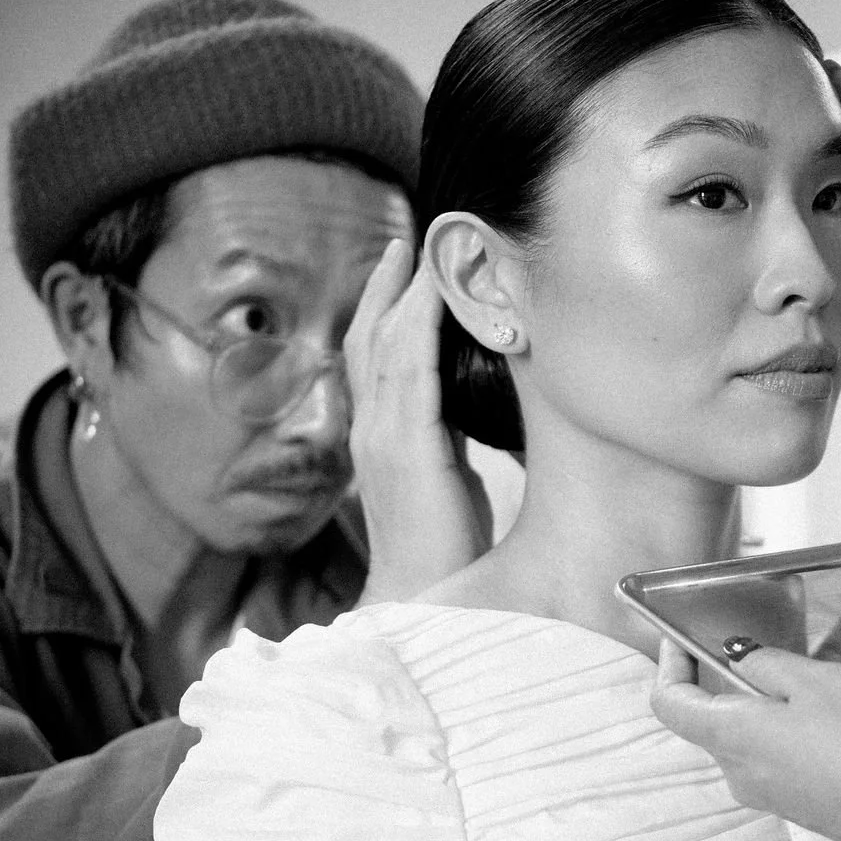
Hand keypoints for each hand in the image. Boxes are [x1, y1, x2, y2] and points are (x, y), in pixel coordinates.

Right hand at [345, 238, 492, 604]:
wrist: (420, 599)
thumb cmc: (441, 550)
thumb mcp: (447, 478)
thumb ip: (448, 438)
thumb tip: (471, 404)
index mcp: (380, 438)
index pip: (374, 360)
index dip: (383, 312)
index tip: (402, 271)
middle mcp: (373, 430)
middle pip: (369, 340)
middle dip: (384, 288)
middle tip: (402, 241)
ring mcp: (386, 438)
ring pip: (388, 346)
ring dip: (405, 294)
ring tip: (420, 252)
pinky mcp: (411, 449)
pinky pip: (413, 371)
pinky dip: (421, 326)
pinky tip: (435, 295)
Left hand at [650, 640, 840, 840]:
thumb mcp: (819, 681)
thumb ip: (768, 665)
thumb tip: (739, 659)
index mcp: (733, 737)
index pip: (670, 705)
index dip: (668, 667)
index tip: (677, 640)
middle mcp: (741, 773)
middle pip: (713, 720)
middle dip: (731, 680)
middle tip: (768, 646)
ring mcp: (773, 794)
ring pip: (752, 738)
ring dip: (773, 705)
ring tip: (821, 679)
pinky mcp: (804, 805)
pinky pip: (782, 758)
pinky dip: (796, 730)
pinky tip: (840, 717)